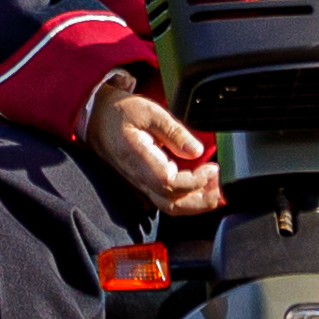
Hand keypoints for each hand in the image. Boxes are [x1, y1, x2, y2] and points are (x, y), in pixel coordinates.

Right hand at [81, 83, 223, 217]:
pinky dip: (189, 199)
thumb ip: (174, 131)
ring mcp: (142, 185)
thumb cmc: (119, 113)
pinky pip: (168, 201)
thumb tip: (196, 150)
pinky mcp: (146, 184)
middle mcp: (140, 179)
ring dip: (198, 203)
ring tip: (215, 187)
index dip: (196, 180)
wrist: (96, 119)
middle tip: (221, 185)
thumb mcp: (148, 111)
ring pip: (172, 207)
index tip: (212, 167)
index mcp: (140, 161)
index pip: (171, 184)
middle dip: (202, 201)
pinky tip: (202, 187)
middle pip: (174, 205)